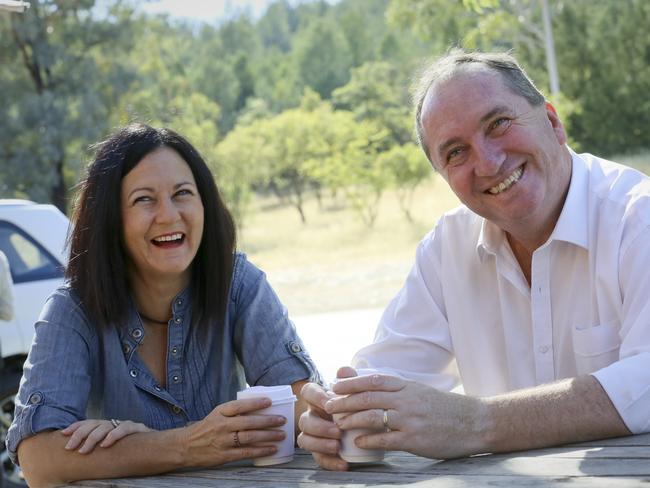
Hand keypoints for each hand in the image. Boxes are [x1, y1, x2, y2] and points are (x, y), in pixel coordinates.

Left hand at [61, 419, 151, 453]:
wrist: (162, 447)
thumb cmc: (134, 451)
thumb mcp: (114, 449)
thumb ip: (101, 448)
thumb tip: (79, 455)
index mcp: (108, 426)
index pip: (89, 422)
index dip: (76, 426)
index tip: (63, 434)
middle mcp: (116, 423)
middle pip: (94, 423)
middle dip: (80, 434)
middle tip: (70, 448)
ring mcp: (127, 425)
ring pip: (106, 426)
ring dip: (93, 437)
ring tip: (84, 450)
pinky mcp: (139, 428)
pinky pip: (125, 428)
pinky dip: (114, 435)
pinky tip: (106, 444)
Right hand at [184, 396, 287, 466]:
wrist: (186, 446)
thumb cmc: (207, 428)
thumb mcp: (217, 414)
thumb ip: (234, 411)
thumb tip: (259, 407)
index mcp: (220, 412)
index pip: (239, 406)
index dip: (255, 403)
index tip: (269, 402)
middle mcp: (221, 425)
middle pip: (248, 422)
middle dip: (267, 421)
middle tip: (282, 420)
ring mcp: (223, 441)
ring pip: (249, 437)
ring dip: (268, 436)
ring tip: (281, 434)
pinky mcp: (224, 455)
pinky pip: (245, 452)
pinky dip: (260, 450)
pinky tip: (272, 449)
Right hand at [296, 366, 356, 470]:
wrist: (366, 424)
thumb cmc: (355, 404)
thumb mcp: (355, 391)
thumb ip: (350, 380)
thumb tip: (343, 370)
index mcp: (318, 399)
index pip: (308, 392)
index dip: (315, 397)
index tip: (328, 403)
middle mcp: (312, 415)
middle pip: (304, 420)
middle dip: (319, 427)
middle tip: (338, 431)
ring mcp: (313, 435)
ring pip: (304, 439)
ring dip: (320, 444)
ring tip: (338, 447)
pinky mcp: (320, 451)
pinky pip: (318, 458)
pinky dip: (330, 462)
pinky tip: (344, 464)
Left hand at [325, 373, 486, 459]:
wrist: (474, 422)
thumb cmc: (443, 408)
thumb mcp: (419, 391)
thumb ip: (395, 388)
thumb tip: (371, 383)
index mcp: (408, 386)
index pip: (374, 380)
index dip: (352, 382)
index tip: (335, 385)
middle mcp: (407, 399)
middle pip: (369, 397)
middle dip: (345, 400)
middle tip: (329, 404)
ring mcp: (411, 419)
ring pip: (374, 416)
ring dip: (352, 419)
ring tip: (339, 422)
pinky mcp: (416, 439)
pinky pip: (387, 439)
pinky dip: (370, 440)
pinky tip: (358, 441)